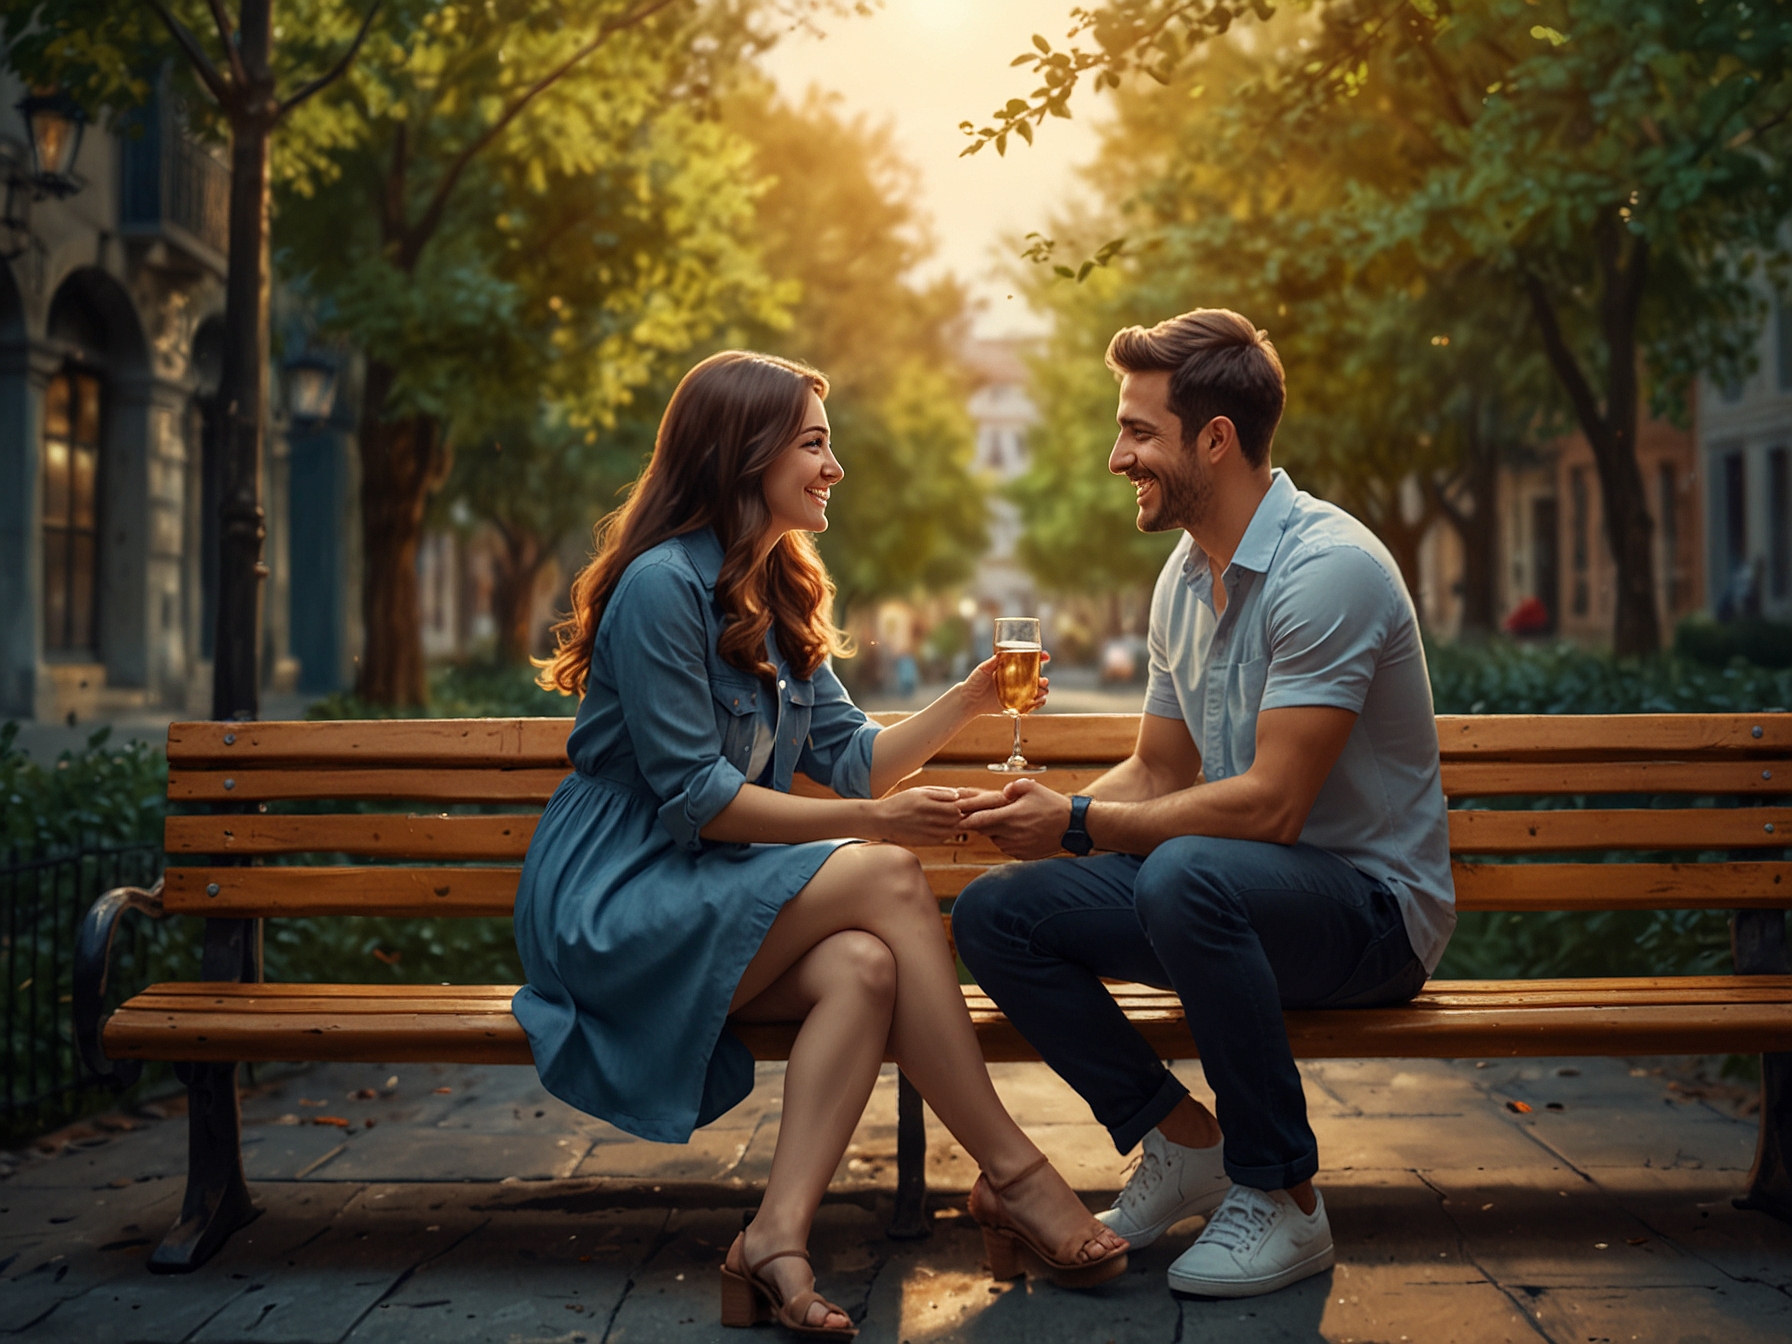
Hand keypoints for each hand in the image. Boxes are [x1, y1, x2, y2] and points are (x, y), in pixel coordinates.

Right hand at [872, 786, 968, 845]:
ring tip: (949, 818)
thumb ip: (939, 792)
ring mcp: (928, 831)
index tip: (959, 802)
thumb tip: (958, 795)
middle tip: (959, 810)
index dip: (961, 804)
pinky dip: (948, 832)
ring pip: (953, 829)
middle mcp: (927, 818)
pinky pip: (946, 837)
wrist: (882, 821)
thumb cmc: (901, 803)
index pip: (955, 805)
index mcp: (926, 802)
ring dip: (955, 824)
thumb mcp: (918, 791)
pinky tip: (942, 826)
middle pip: (956, 818)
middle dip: (960, 814)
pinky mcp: (927, 842)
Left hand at [957, 651, 1049, 718]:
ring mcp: (1018, 691)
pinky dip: (1037, 704)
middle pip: (1038, 677)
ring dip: (1042, 692)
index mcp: (1012, 667)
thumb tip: (998, 656)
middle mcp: (1018, 679)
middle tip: (1043, 681)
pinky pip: (1032, 704)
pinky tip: (1036, 703)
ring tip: (1040, 694)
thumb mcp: (982, 670)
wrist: (970, 700)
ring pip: (1037, 691)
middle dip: (1044, 679)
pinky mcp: (1017, 703)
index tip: (1045, 656)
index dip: (1040, 657)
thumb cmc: (974, 682)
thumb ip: (990, 664)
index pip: (1030, 660)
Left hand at [958, 778, 1073, 859]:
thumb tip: (1002, 791)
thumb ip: (1014, 787)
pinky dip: (1006, 839)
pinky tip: (1017, 831)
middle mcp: (1011, 834)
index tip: (955, 816)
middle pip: (984, 829)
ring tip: (1007, 820)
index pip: (979, 819)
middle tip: (977, 814)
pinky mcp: (1021, 855)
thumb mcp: (1033, 788)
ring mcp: (1016, 847)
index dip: (965, 818)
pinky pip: (1006, 847)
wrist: (1072, 826)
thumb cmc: (1052, 805)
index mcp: (1011, 816)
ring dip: (994, 830)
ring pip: (994, 839)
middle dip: (979, 822)